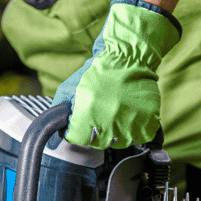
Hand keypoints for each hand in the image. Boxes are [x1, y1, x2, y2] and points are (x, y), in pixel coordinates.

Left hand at [51, 0, 180, 148]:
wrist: (128, 58)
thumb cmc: (98, 71)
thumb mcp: (69, 88)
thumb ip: (58, 112)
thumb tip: (53, 139)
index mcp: (87, 113)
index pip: (77, 139)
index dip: (77, 130)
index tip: (82, 121)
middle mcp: (108, 121)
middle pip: (97, 142)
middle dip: (96, 129)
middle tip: (102, 111)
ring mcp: (129, 123)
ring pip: (118, 142)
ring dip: (116, 130)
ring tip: (116, 110)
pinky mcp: (147, 122)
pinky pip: (138, 137)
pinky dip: (134, 129)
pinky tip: (130, 113)